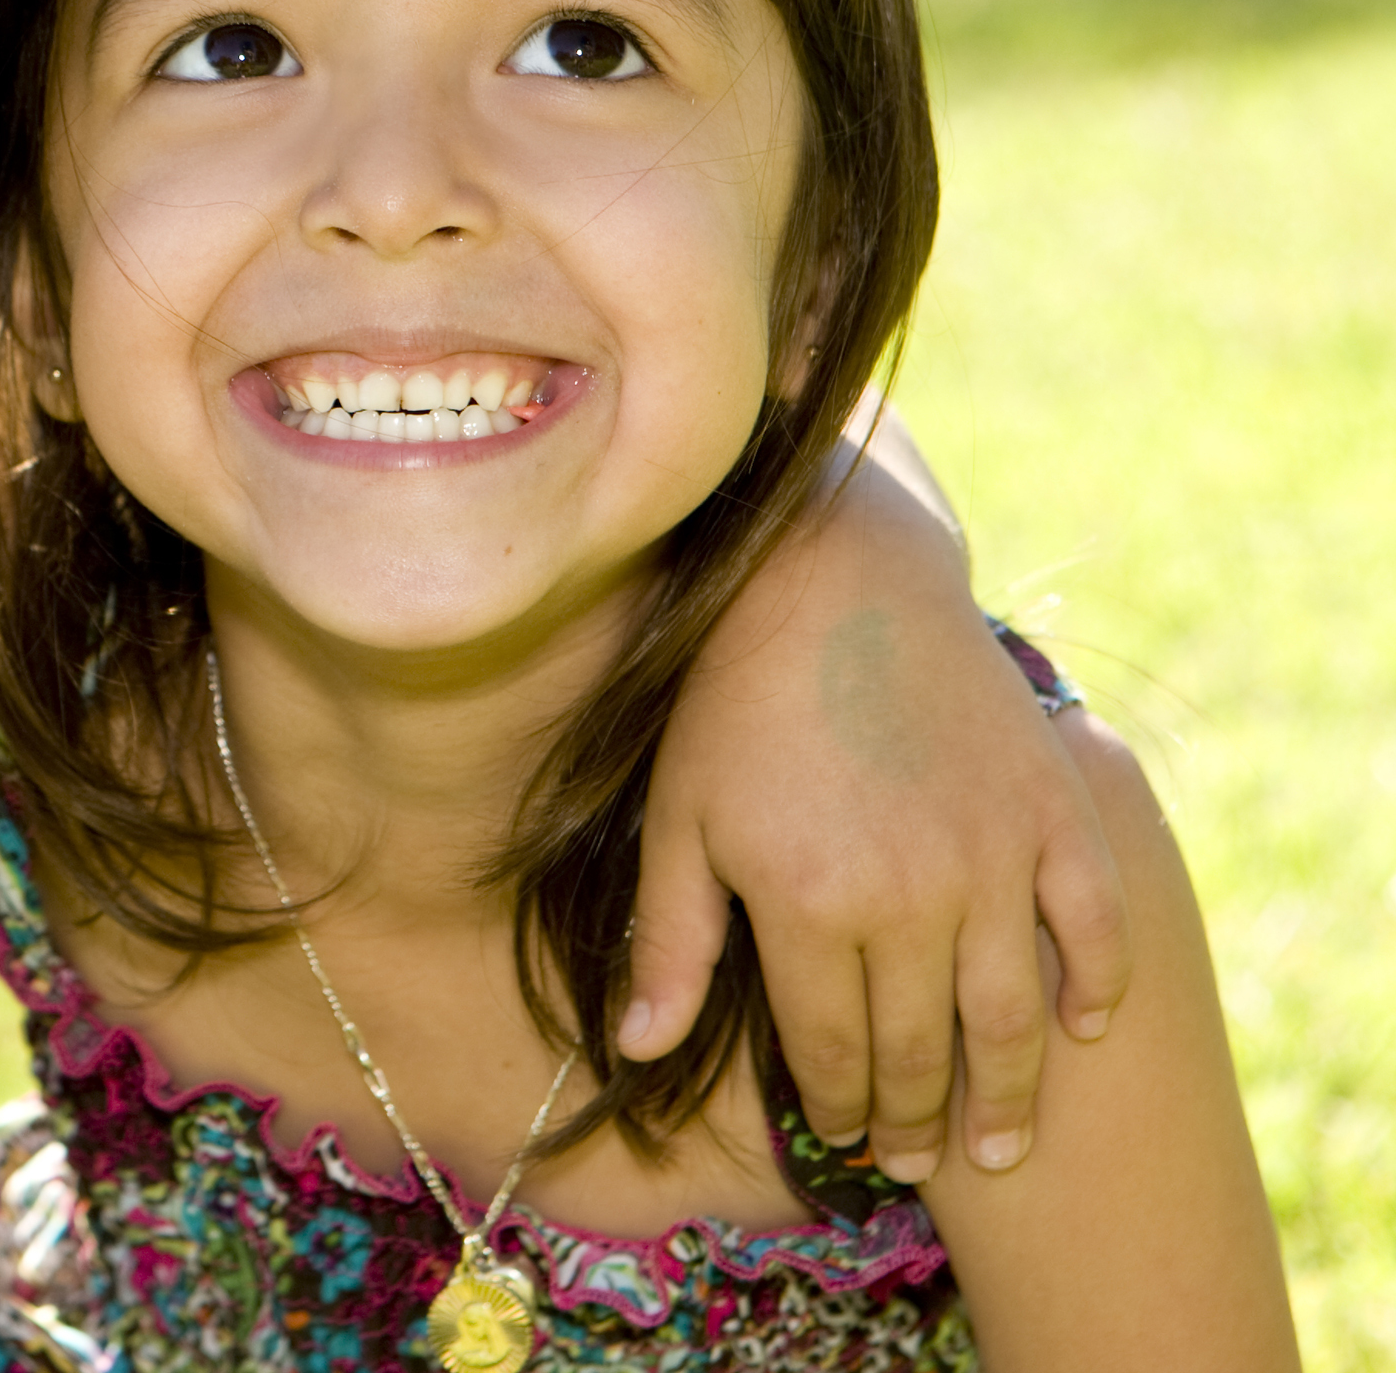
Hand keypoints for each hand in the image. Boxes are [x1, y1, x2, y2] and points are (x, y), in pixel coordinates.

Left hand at [624, 453, 1131, 1182]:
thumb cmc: (733, 700)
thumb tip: (640, 1047)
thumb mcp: (678, 817)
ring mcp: (993, 855)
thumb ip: (670, 940)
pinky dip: (1096, 985)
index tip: (841, 1140)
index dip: (836, 1107)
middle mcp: (910, 894)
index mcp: (809, 903)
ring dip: (1008, 1094)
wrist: (831, 578)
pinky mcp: (1052, 810)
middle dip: (914, 1119)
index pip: (831, 1049)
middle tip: (915, 1160)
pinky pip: (1096, 924)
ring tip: (997, 1147)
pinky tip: (1083, 1029)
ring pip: (1010, 1014)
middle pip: (919, 1048)